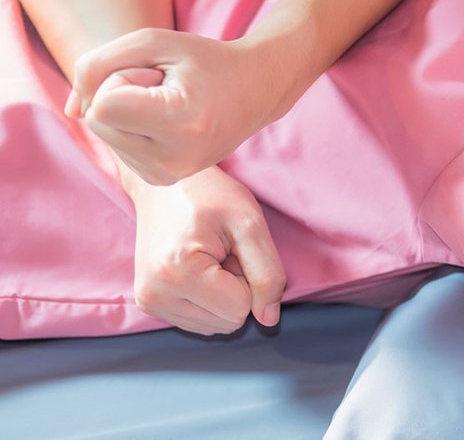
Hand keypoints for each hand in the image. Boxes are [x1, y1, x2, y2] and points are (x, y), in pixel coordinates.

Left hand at [66, 28, 298, 185]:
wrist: (257, 90)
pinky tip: (169, 122)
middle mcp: (176, 159)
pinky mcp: (162, 180)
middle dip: (121, 94)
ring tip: (173, 104)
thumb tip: (70, 113)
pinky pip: (117, 147)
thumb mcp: (152, 42)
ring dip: (128, 111)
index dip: (122, 77)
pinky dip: (133, 128)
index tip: (161, 75)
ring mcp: (170, 174)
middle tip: (167, 87)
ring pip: (104, 134)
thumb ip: (95, 65)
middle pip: (98, 121)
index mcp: (182, 122)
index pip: (103, 106)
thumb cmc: (204, 60)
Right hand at [127, 165, 285, 334]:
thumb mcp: (250, 225)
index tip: (233, 250)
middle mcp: (155, 293)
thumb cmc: (210, 196)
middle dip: (236, 290)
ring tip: (209, 259)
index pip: (240, 310)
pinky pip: (199, 322)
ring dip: (222, 296)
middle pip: (227, 322)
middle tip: (222, 253)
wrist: (166, 184)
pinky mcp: (148, 303)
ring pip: (214, 326)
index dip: (249, 281)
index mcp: (178, 271)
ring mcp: (148, 301)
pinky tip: (198, 270)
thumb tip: (268, 320)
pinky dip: (208, 300)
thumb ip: (267, 274)